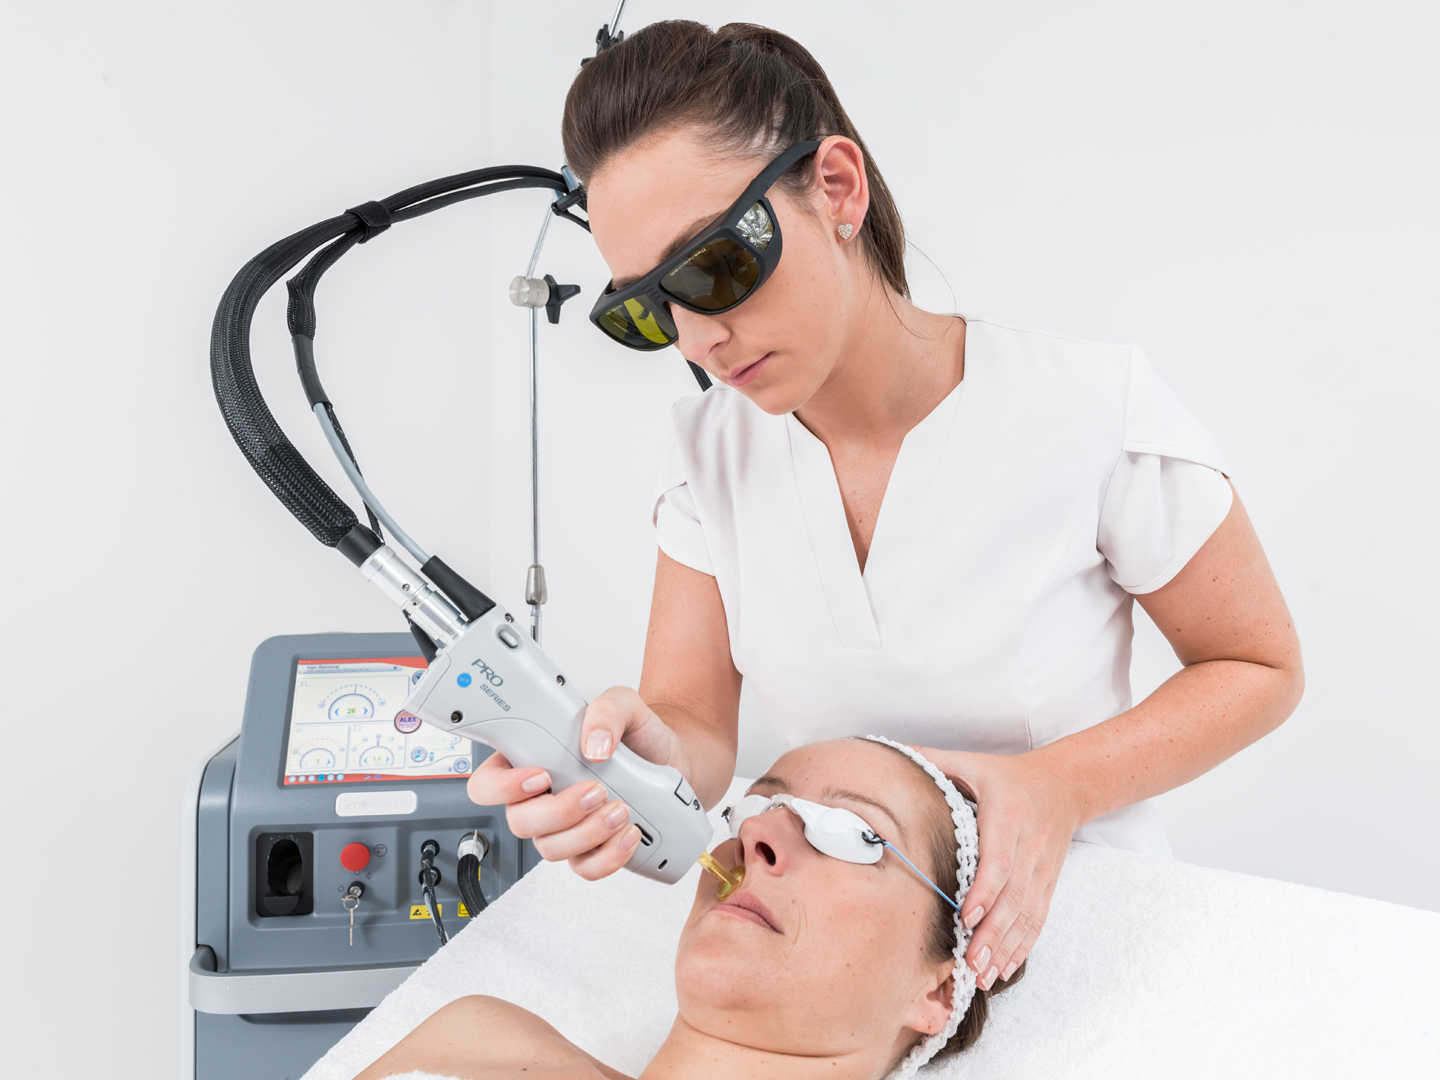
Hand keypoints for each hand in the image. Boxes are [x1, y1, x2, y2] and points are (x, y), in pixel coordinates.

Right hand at [466, 686, 688, 879]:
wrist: (673, 760)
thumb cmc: (639, 734)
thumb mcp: (626, 705)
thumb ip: (607, 710)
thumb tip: (594, 744)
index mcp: (532, 759)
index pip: (489, 781)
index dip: (503, 787)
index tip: (541, 776)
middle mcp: (540, 798)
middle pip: (519, 821)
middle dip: (557, 812)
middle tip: (595, 791)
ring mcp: (563, 828)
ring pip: (550, 849)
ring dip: (586, 834)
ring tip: (620, 809)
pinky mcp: (589, 850)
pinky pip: (585, 868)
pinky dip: (607, 857)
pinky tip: (629, 835)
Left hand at [910, 745, 1082, 989]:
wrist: (1063, 784)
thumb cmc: (1005, 775)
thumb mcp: (971, 763)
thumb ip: (932, 762)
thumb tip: (892, 758)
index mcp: (1006, 815)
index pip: (998, 859)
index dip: (985, 890)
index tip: (967, 917)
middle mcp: (1028, 845)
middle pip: (1012, 897)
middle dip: (992, 934)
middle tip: (970, 963)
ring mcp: (1041, 869)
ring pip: (1025, 914)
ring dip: (1005, 948)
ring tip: (983, 975)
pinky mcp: (1047, 884)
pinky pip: (1037, 919)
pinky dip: (1022, 946)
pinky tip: (1004, 969)